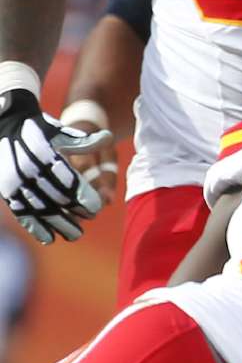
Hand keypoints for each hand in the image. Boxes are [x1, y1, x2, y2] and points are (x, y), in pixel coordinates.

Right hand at [0, 89, 111, 243]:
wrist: (4, 125)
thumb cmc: (40, 130)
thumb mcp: (61, 132)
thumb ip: (84, 141)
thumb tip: (109, 137)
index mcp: (45, 157)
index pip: (70, 184)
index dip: (84, 199)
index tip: (96, 209)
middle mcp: (29, 171)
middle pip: (57, 200)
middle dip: (75, 213)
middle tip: (90, 219)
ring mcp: (15, 183)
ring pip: (41, 210)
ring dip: (58, 225)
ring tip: (75, 234)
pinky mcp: (6, 191)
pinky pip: (22, 212)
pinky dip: (35, 227)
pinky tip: (49, 238)